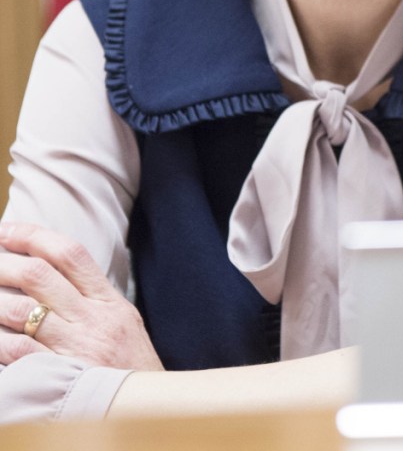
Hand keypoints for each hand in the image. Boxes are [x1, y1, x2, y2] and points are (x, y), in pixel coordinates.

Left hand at [0, 222, 162, 369]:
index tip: (8, 230)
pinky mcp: (58, 378)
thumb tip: (53, 270)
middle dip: (5, 263)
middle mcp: (93, 319)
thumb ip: (93, 296)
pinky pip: (18, 351)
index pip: (70, 253)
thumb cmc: (132, 367)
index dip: (35, 236)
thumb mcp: (123, 321)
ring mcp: (75, 348)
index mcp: (109, 301)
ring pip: (21, 311)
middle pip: (40, 276)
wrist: (148, 411)